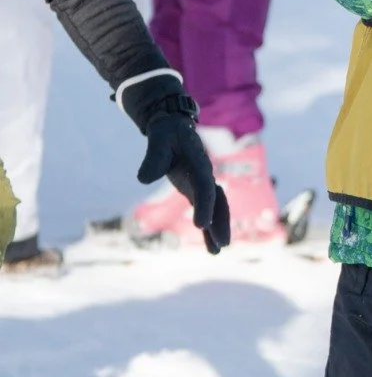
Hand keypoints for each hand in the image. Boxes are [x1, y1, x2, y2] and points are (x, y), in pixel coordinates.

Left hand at [119, 75, 230, 254]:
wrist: (173, 124)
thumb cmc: (166, 131)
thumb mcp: (158, 139)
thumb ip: (153, 158)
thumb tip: (143, 179)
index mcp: (199, 162)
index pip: (204, 187)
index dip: (205, 206)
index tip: (201, 225)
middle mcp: (205, 175)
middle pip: (218, 201)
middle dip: (221, 222)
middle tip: (222, 243)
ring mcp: (202, 183)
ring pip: (216, 208)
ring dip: (217, 228)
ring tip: (216, 252)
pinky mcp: (195, 189)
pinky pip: (205, 210)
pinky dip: (208, 227)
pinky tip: (209, 245)